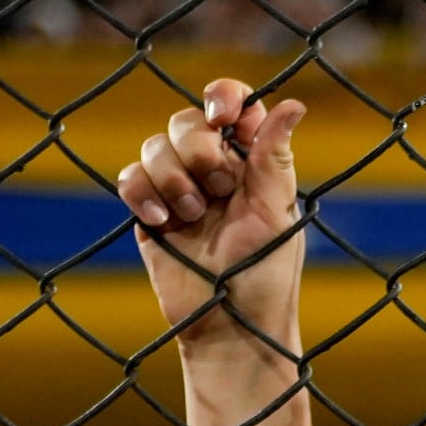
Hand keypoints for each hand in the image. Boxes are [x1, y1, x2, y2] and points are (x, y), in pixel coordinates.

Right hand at [119, 78, 309, 359]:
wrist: (227, 326)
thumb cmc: (264, 275)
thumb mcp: (276, 214)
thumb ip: (274, 158)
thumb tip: (294, 104)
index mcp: (252, 162)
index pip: (234, 106)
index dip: (223, 98)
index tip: (222, 119)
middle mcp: (214, 168)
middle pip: (187, 121)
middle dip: (198, 149)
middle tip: (218, 189)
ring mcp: (178, 187)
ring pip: (155, 146)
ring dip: (172, 177)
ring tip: (192, 217)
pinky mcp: (149, 210)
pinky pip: (130, 177)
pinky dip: (143, 193)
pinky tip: (161, 221)